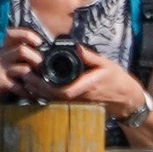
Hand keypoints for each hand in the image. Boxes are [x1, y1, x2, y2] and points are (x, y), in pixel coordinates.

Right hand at [0, 26, 43, 102]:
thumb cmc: (4, 84)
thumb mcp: (12, 68)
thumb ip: (24, 61)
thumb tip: (45, 59)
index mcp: (4, 51)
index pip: (12, 34)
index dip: (27, 35)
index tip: (40, 42)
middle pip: (22, 50)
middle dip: (38, 60)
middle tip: (45, 70)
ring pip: (24, 69)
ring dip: (38, 80)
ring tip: (45, 87)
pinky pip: (20, 86)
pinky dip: (30, 93)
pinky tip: (33, 96)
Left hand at [27, 43, 142, 115]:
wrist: (126, 96)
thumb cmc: (117, 78)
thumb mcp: (106, 63)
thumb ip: (90, 56)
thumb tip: (76, 47)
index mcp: (89, 85)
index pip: (66, 91)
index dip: (48, 87)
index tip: (36, 77)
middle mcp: (83, 96)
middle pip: (56, 97)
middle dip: (40, 90)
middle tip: (26, 78)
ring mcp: (80, 102)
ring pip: (56, 101)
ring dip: (41, 93)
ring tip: (27, 82)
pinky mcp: (79, 104)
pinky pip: (60, 102)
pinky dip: (48, 97)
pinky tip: (37, 89)